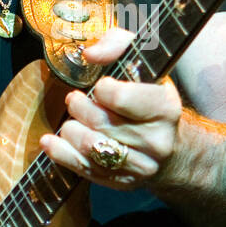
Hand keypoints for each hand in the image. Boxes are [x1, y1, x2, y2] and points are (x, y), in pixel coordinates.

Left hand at [39, 27, 183, 190]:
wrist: (174, 148)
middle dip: (79, 107)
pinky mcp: (123, 182)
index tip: (101, 85)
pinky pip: (84, 169)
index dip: (102, 88)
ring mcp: (141, 166)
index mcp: (165, 108)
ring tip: (73, 119)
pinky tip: (51, 141)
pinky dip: (61, 153)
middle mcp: (157, 141)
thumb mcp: (144, 61)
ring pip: (90, 148)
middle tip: (76, 99)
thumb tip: (89, 54)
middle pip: (100, 122)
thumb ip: (118, 44)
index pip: (119, 98)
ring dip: (71, 129)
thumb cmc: (151, 96)